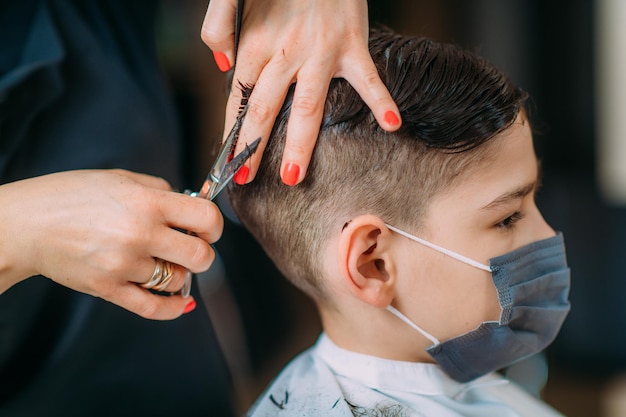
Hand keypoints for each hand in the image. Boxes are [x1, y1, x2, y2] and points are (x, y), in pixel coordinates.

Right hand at [0, 170, 222, 319]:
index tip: (208, 229)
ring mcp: (124, 265)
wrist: (26, 224)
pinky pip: (154, 308)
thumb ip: (161, 190)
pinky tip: (181, 301)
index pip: (206, 218)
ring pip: (178, 281)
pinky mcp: (108, 289)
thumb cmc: (71, 196)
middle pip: (201, 256)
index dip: (214, 226)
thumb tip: (190, 206)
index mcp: (147, 202)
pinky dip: (174, 308)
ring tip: (163, 262)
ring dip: (178, 274)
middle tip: (190, 248)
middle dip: (202, 253)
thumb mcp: (121, 178)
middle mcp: (140, 234)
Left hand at [201, 0, 401, 184]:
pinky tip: (391, 125)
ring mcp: (321, 52)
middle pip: (264, 109)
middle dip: (252, 149)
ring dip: (300, 144)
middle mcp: (285, 53)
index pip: (238, 97)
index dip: (230, 132)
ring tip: (293, 176)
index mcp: (255, 43)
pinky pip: (368, 79)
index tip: (226, 161)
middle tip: (245, 180)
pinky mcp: (352, 45)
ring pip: (308, 106)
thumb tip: (224, 67)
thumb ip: (219, 28)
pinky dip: (382, 101)